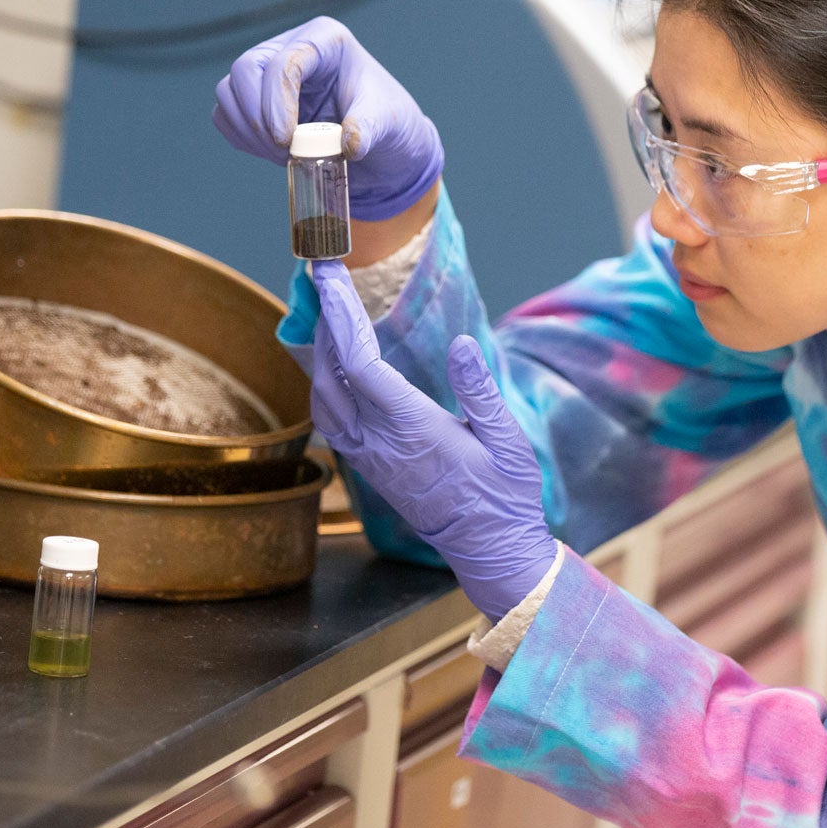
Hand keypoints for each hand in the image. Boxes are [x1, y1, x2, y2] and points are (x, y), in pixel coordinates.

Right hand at [212, 17, 444, 220]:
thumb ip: (370, 128)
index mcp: (325, 40)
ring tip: (281, 155)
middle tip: (281, 150)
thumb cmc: (387, 120)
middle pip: (245, 69)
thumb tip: (349, 144)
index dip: (277, 100)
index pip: (285, 60)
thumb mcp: (388, 121)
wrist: (380, 144)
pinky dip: (241, 137)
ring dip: (247, 129)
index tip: (286, 140)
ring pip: (229, 91)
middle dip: (256, 115)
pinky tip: (271, 153)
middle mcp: (292, 48)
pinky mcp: (256, 98)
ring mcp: (269, 72)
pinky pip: (227, 114)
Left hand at [309, 261, 554, 618]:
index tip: (333, 277)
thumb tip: (460, 344)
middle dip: (323, 322)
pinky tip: (335, 365)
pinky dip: (326, 382)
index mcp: (413, 429)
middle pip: (331, 375)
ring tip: (327, 314)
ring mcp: (370, 459)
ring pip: (323, 400)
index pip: (360, 364)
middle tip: (322, 279)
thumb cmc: (505, 495)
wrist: (490, 549)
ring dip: (319, 354)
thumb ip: (480, 390)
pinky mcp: (370, 469)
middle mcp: (380, 444)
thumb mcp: (507, 439)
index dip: (342, 317)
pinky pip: (332, 419)